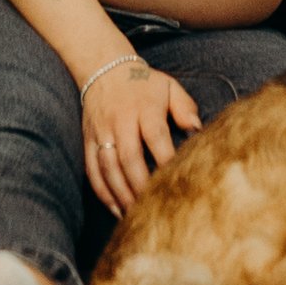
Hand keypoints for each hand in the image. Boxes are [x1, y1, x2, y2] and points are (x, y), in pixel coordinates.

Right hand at [82, 58, 201, 214]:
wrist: (103, 69)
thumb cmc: (143, 83)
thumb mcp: (169, 86)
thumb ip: (184, 107)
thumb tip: (197, 130)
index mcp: (144, 107)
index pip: (155, 136)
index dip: (165, 160)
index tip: (177, 182)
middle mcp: (120, 121)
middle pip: (129, 157)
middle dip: (141, 186)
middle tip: (154, 208)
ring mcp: (101, 132)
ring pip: (108, 168)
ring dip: (121, 194)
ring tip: (135, 215)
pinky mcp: (88, 140)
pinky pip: (92, 170)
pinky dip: (103, 192)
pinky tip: (116, 209)